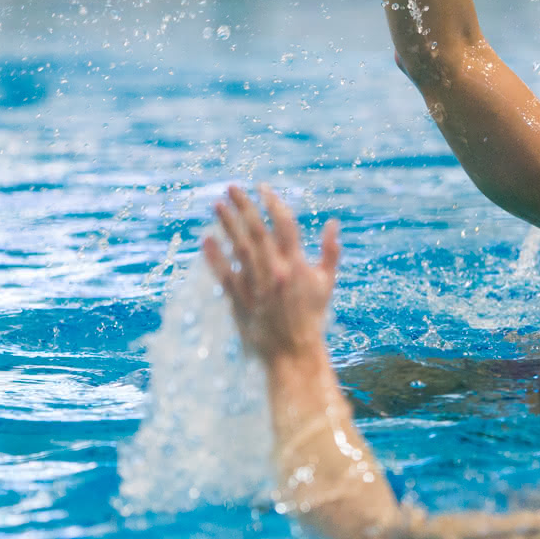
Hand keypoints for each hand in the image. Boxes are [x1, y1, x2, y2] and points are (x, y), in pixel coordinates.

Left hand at [203, 184, 340, 364]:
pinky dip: (214, 256)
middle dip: (244, 206)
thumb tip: (333, 223)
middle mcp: (275, 271)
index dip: (272, 203)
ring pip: (238, 247)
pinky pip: (224, 273)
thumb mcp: (327, 283)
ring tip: (217, 204)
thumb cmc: (312, 316)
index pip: (284, 224)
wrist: (292, 352)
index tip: (262, 188)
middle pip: (257, 230)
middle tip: (232, 186)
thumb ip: (330, 251)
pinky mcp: (239, 300)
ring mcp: (255, 285)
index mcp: (297, 265)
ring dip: (227, 224)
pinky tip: (206, 238)